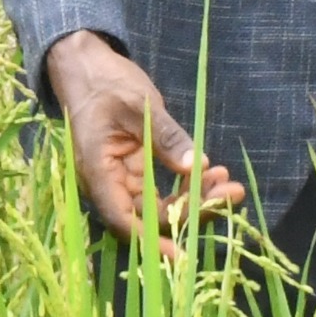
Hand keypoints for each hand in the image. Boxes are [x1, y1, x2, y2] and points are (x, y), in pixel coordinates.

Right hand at [44, 31, 240, 255]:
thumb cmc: (104, 81)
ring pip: (158, 204)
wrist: (85, 64)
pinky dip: (185, 183)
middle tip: (230, 192)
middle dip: (191, 210)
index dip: (151, 240)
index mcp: (97, 171)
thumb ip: (165, 137)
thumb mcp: (139, 105)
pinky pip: (160, 188)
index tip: (182, 252)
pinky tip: (211, 171)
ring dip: (193, 198)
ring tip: (227, 181)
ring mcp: (120, 177)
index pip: (123, 219)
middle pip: (149, 215)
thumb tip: (195, 167)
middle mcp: (107, 182)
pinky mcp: (133, 168)